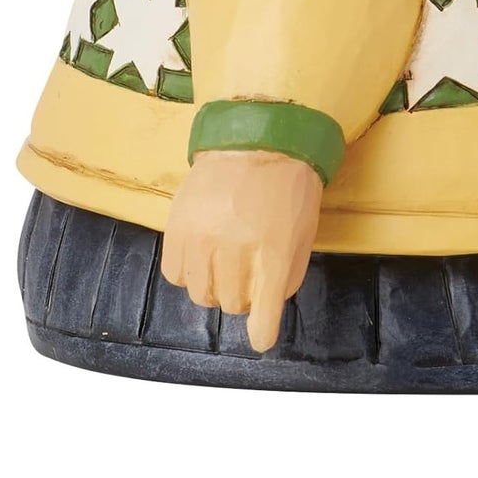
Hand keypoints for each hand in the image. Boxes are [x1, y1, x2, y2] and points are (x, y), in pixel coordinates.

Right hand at [161, 149, 321, 351]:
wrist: (255, 137)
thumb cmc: (287, 185)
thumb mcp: (303, 230)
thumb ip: (288, 273)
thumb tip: (269, 306)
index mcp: (274, 250)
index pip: (263, 310)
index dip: (262, 332)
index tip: (261, 339)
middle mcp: (235, 248)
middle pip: (231, 304)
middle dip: (243, 296)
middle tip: (249, 272)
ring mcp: (202, 237)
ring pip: (201, 294)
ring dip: (215, 286)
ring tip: (225, 261)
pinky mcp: (176, 227)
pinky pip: (174, 274)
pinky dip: (188, 273)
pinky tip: (202, 254)